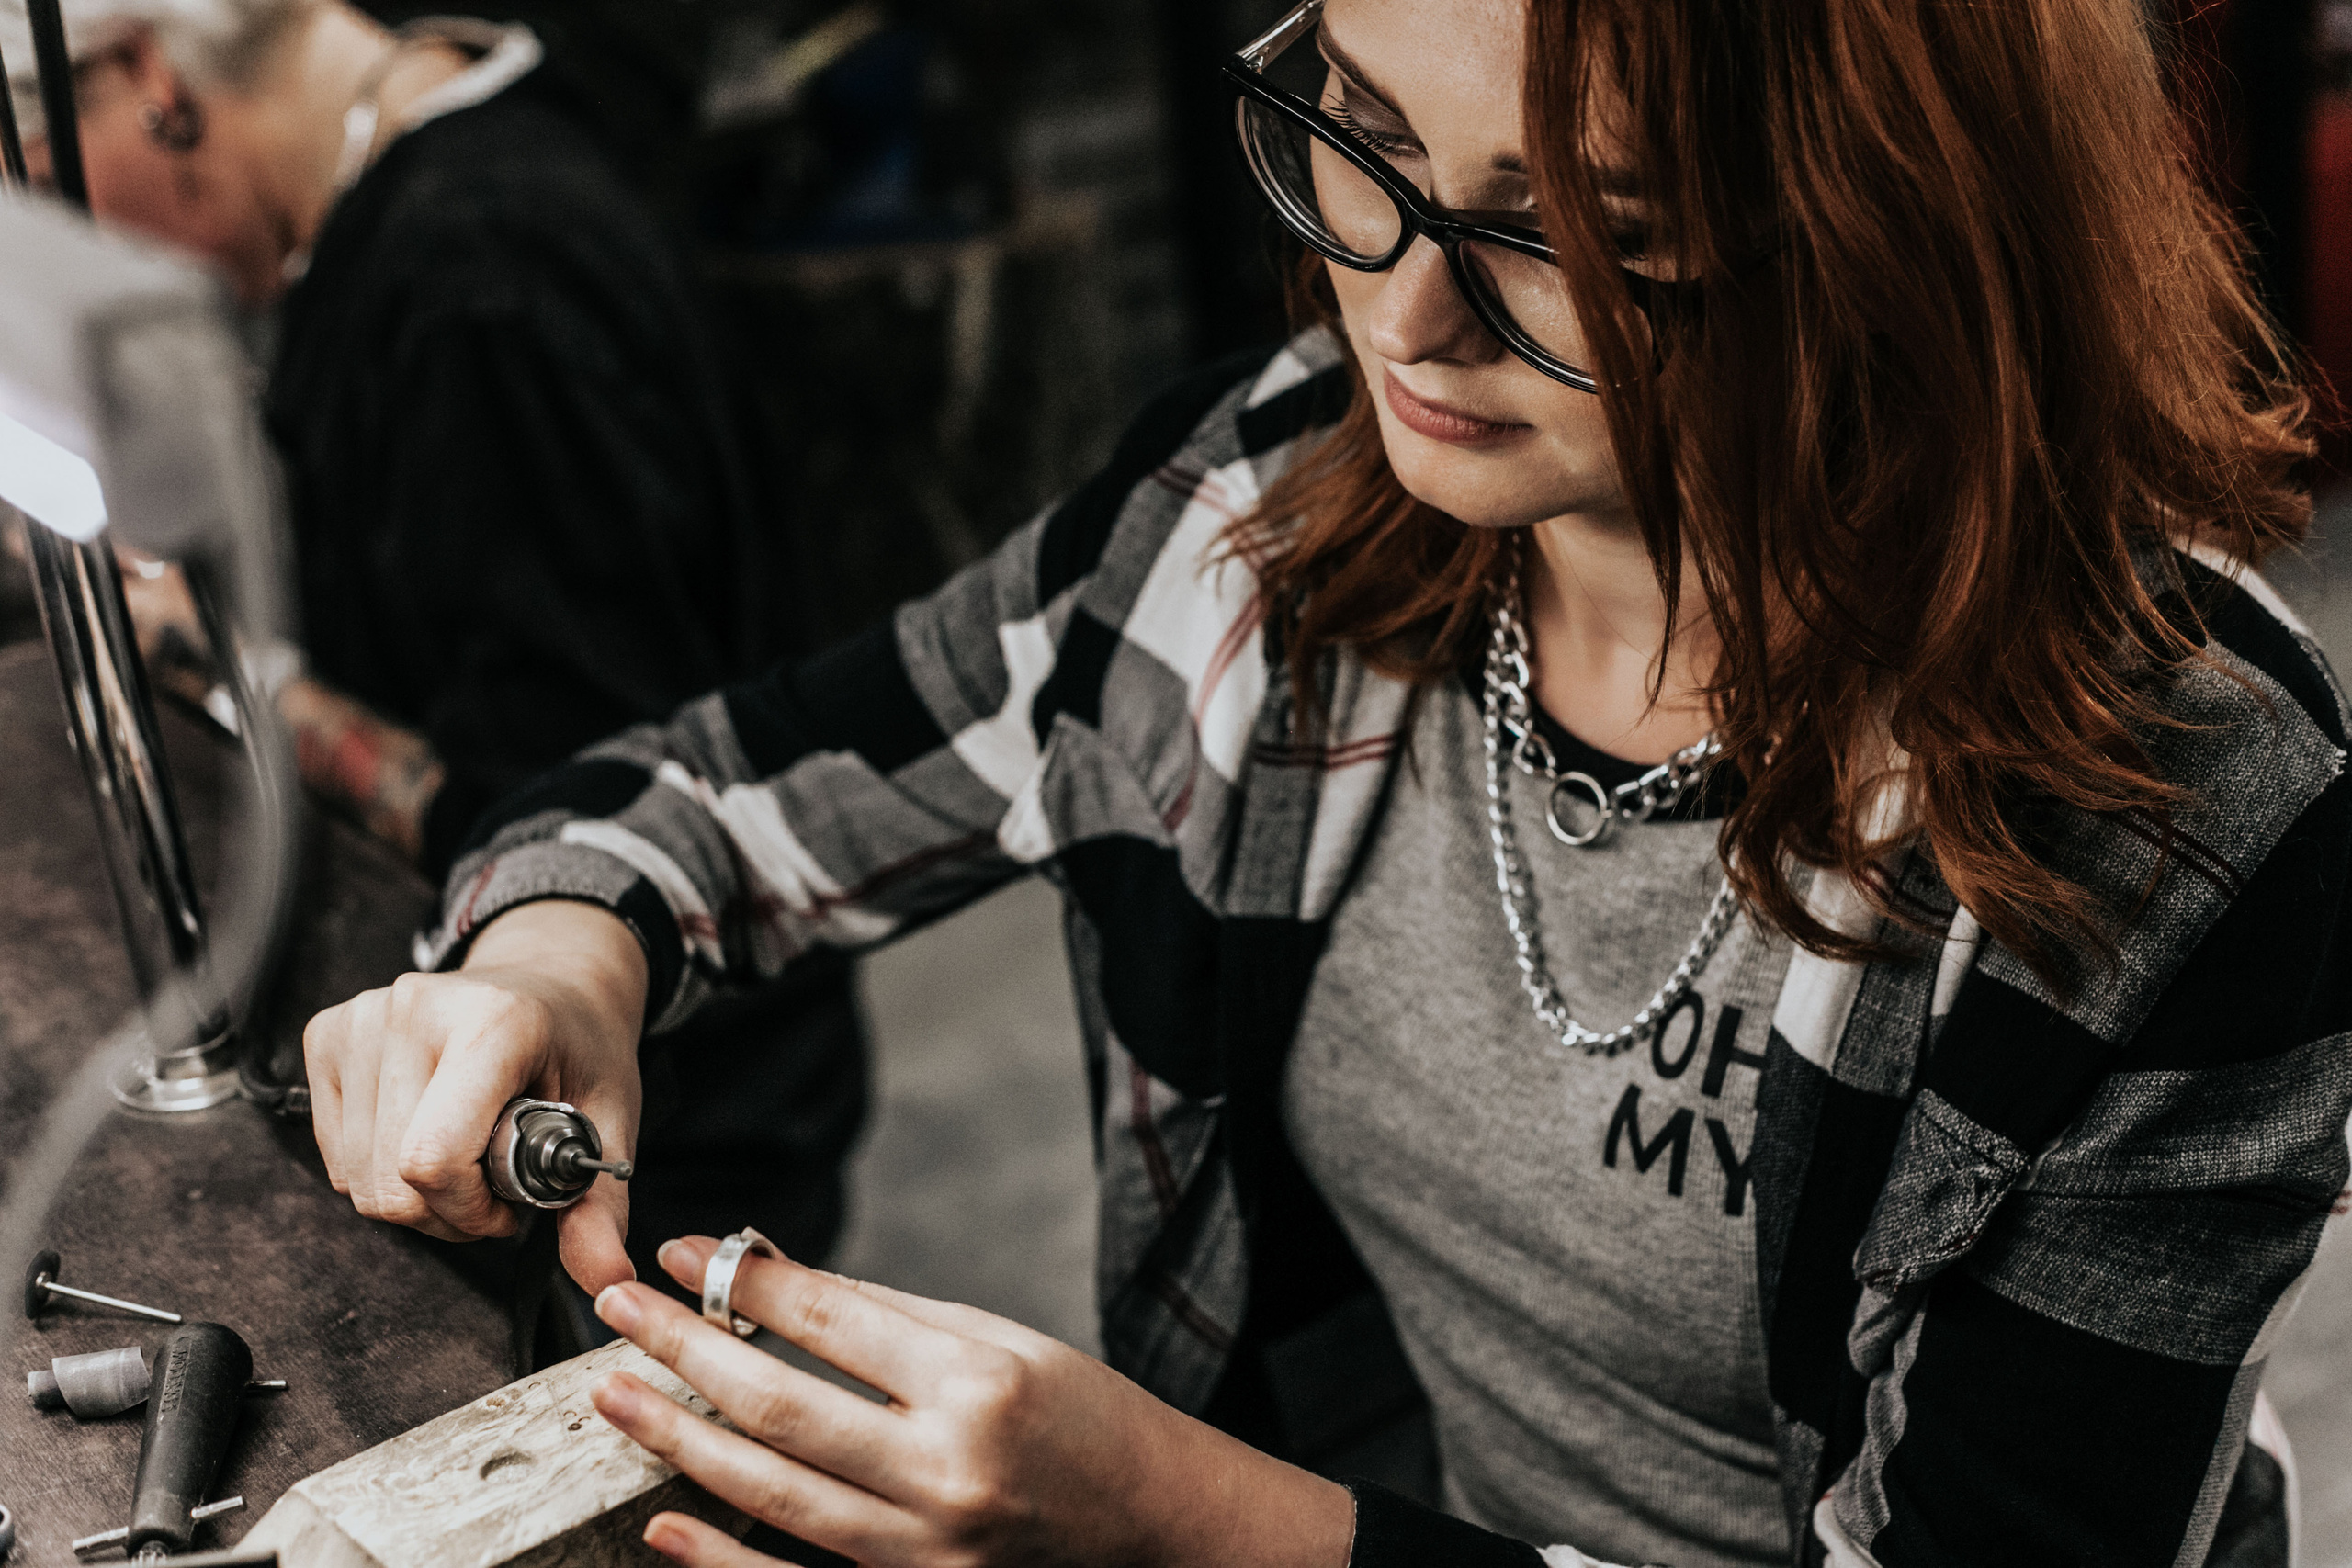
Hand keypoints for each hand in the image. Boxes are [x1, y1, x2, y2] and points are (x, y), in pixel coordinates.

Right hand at [302, 899, 649, 1289]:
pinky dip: (376, 1168)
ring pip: (355, 1177)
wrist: (551, 982)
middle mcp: (416, 1008)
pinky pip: (332, 1152)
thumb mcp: (611, 1119)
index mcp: (495, 1022)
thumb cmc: (579, 1048)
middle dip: (445, 1212)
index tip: (511, 1207)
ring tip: (464, 1161)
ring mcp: (363, 1016)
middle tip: (493, 1188)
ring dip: (411, 1196)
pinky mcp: (328, 1031)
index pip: (433, 1159)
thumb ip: (602, 1204)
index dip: (469, 1210)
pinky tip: (424, 1135)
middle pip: (389, 1181)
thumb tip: (606, 1278)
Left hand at [588, 1237, 1354, 1567]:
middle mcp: (950, 1469)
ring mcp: (928, 1549)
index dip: (746, 1280)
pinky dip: (722, 1559)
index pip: (832, 1319)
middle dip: (683, 1348)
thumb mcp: (1006, 1342)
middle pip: (781, 1403)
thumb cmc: (1084, 1420)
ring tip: (614, 1394)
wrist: (1155, 1526)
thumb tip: (771, 1282)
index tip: (684, 1249)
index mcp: (981, 1382)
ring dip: (679, 1440)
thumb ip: (888, 1321)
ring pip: (773, 1491)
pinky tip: (664, 1523)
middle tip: (614, 1305)